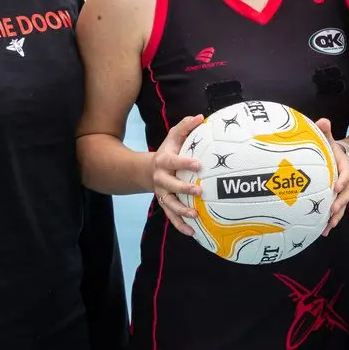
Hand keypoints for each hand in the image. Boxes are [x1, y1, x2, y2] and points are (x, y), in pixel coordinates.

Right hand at [152, 114, 204, 235]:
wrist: (148, 171)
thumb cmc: (168, 152)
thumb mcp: (173, 137)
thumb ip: (185, 127)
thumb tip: (200, 117)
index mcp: (164, 161)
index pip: (174, 162)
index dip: (185, 163)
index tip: (198, 165)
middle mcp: (161, 179)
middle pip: (171, 186)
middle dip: (184, 189)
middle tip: (199, 191)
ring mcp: (162, 193)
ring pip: (170, 205)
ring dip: (181, 212)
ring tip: (195, 216)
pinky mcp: (166, 205)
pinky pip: (172, 217)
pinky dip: (180, 226)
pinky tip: (192, 233)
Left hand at [318, 119, 348, 235]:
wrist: (328, 157)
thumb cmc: (325, 148)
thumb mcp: (325, 139)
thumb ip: (324, 132)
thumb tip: (323, 121)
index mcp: (342, 165)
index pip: (346, 173)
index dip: (343, 180)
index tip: (335, 187)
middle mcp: (343, 179)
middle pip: (347, 192)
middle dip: (341, 202)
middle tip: (331, 209)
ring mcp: (340, 191)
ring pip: (342, 204)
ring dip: (337, 215)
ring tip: (329, 225)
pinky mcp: (334, 199)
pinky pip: (335, 211)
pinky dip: (331, 221)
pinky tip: (323, 231)